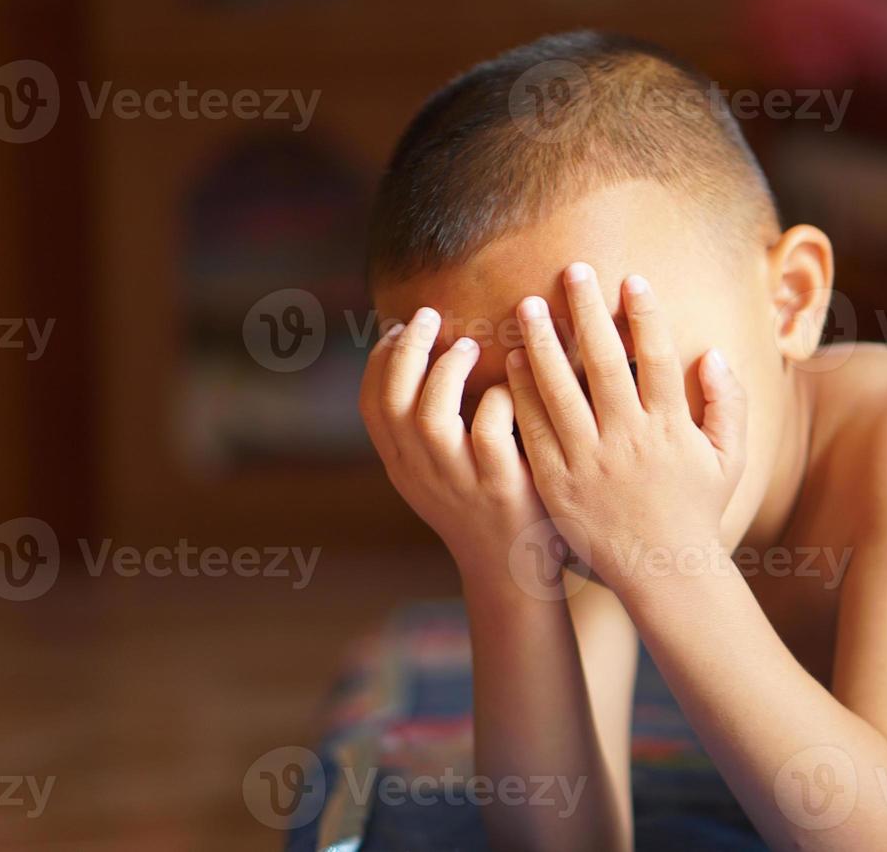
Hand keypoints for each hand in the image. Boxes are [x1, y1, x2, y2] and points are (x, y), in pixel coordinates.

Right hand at [358, 307, 547, 571]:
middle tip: (429, 316)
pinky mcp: (501, 488)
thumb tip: (425, 358)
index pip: (371, 404)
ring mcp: (459, 482)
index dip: (381, 359)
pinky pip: (489, 429)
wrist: (515, 571)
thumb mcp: (440, 473)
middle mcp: (421, 474)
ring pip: (431, 416)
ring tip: (470, 346)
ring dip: (448, 370)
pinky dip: (498, 396)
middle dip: (408, 349)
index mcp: (403, 466)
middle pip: (394, 401)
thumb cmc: (483, 505)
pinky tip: (512, 385)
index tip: (399, 327)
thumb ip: (428, 428)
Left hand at [505, 264, 745, 591]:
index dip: (645, 316)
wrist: (663, 573)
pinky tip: (510, 363)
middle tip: (572, 270)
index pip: (658, 359)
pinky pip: (535, 430)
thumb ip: (729, 404)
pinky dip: (521, 395)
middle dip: (587, 312)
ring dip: (543, 344)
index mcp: (671, 429)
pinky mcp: (557, 483)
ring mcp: (590, 462)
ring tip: (528, 306)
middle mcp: (629, 440)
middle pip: (604, 363)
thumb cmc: (697, 511)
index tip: (631, 280)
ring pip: (560, 392)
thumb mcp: (730, 459)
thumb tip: (713, 353)